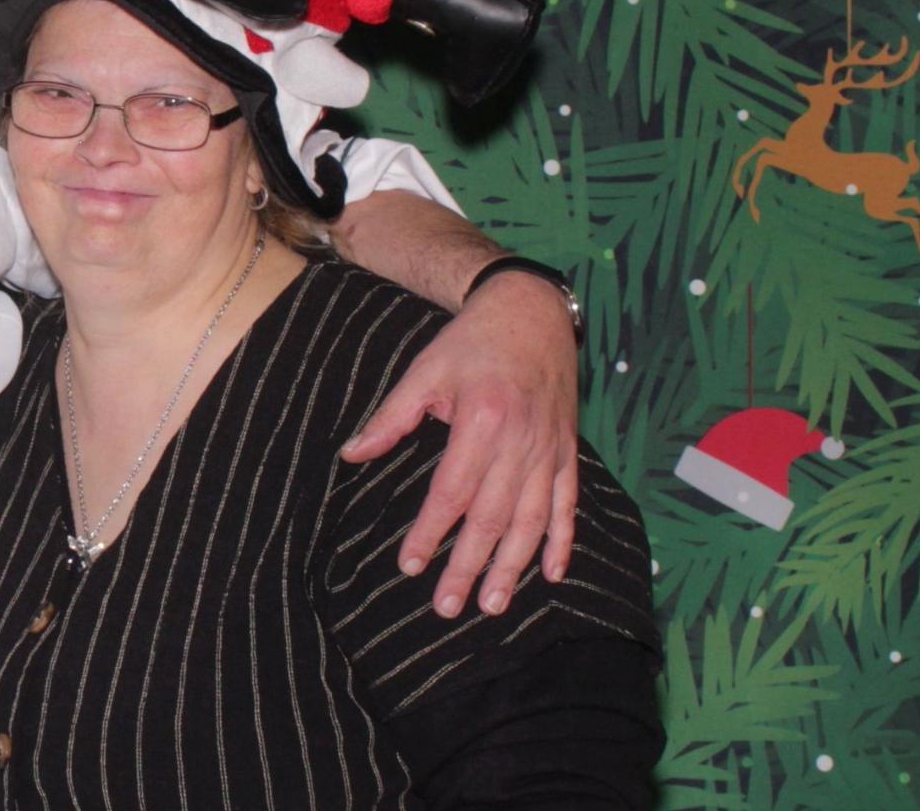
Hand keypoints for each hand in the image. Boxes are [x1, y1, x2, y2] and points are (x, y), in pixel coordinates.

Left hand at [339, 271, 579, 617]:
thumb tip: (352, 455)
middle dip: (468, 566)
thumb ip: (390, 419)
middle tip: (448, 606)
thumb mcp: (423, 372)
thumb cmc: (470, 344)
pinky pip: (567, 505)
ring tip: (494, 604)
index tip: (409, 565)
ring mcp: (549, 450)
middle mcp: (520, 442)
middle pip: (491, 518)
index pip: (451, 492)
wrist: (531, 313)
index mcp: (481, 421)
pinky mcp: (567, 452)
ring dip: (513, 567)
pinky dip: (562, 542)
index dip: (430, 532)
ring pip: (531, 521)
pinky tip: (553, 575)